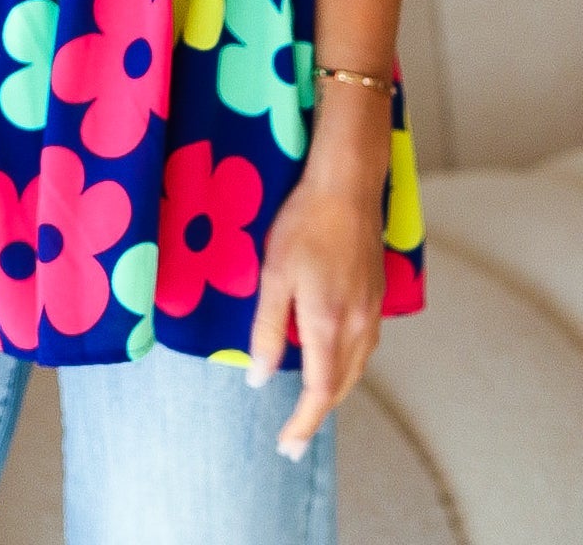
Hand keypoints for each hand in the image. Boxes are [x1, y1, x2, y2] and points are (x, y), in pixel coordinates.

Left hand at [245, 173, 385, 457]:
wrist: (347, 187)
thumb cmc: (304, 225)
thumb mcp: (274, 275)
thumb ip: (268, 329)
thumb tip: (257, 378)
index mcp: (328, 325)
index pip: (319, 391)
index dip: (303, 423)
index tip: (287, 447)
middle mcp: (357, 326)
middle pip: (341, 386)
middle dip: (316, 414)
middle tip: (292, 437)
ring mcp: (372, 312)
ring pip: (356, 368)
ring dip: (334, 390)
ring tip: (309, 402)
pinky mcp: (377, 297)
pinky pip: (364, 346)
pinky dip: (347, 365)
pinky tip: (332, 357)